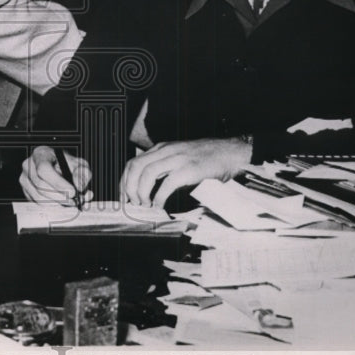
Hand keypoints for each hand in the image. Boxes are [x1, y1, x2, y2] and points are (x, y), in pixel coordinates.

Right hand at [19, 146, 92, 206]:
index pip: (43, 169)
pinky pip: (38, 203)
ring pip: (39, 197)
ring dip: (58, 203)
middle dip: (60, 196)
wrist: (59, 167)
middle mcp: (29, 165)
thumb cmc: (67, 164)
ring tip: (72, 203)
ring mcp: (25, 179)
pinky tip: (64, 204)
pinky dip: (53, 207)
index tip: (72, 192)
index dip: (58, 183)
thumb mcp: (78, 164)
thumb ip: (82, 174)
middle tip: (75, 201)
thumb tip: (79, 187)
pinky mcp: (26, 191)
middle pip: (40, 185)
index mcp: (41, 154)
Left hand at [120, 137, 251, 207]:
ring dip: (141, 192)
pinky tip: (159, 205)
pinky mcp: (189, 169)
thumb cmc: (206, 158)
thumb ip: (165, 167)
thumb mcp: (179, 157)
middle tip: (132, 204)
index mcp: (162, 148)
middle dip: (129, 187)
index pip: (134, 162)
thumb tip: (148, 188)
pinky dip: (159, 197)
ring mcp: (177, 159)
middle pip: (135, 167)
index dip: (125, 180)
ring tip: (145, 205)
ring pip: (147, 173)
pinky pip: (167, 183)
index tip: (124, 196)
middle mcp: (166, 151)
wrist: (230, 152)